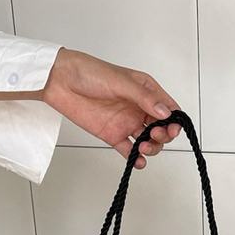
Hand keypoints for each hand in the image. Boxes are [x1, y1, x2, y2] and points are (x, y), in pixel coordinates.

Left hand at [42, 48, 181, 168]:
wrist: (60, 82)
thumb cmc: (89, 73)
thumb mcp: (121, 82)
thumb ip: (144, 98)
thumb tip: (165, 113)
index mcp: (145, 91)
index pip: (169, 109)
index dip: (174, 121)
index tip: (171, 128)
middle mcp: (139, 108)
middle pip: (162, 128)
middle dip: (163, 136)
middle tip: (154, 135)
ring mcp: (127, 123)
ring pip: (148, 141)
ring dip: (151, 148)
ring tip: (143, 148)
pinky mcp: (114, 136)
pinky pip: (130, 151)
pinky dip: (136, 159)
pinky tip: (138, 161)